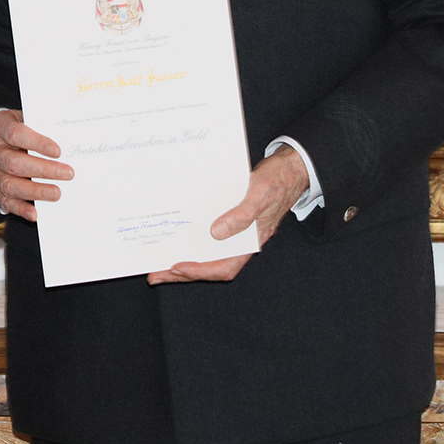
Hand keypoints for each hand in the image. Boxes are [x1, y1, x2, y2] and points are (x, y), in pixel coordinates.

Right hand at [0, 108, 72, 221]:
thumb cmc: (12, 128)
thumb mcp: (21, 118)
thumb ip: (39, 126)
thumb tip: (67, 139)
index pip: (16, 134)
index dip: (38, 143)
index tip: (58, 151)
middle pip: (14, 163)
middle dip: (43, 170)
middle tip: (67, 173)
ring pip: (10, 184)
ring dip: (35, 191)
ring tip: (56, 194)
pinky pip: (5, 201)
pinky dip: (20, 209)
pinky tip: (35, 213)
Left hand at [147, 147, 310, 284]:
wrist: (287, 168)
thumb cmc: (277, 182)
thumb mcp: (260, 195)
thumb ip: (242, 215)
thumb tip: (217, 232)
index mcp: (251, 242)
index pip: (224, 267)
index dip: (201, 271)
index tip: (177, 267)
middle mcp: (240, 241)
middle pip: (210, 265)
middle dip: (183, 272)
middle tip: (156, 274)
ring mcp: (233, 232)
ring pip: (206, 252)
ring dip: (183, 259)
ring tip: (159, 263)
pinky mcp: (227, 219)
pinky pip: (206, 235)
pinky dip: (190, 240)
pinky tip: (175, 237)